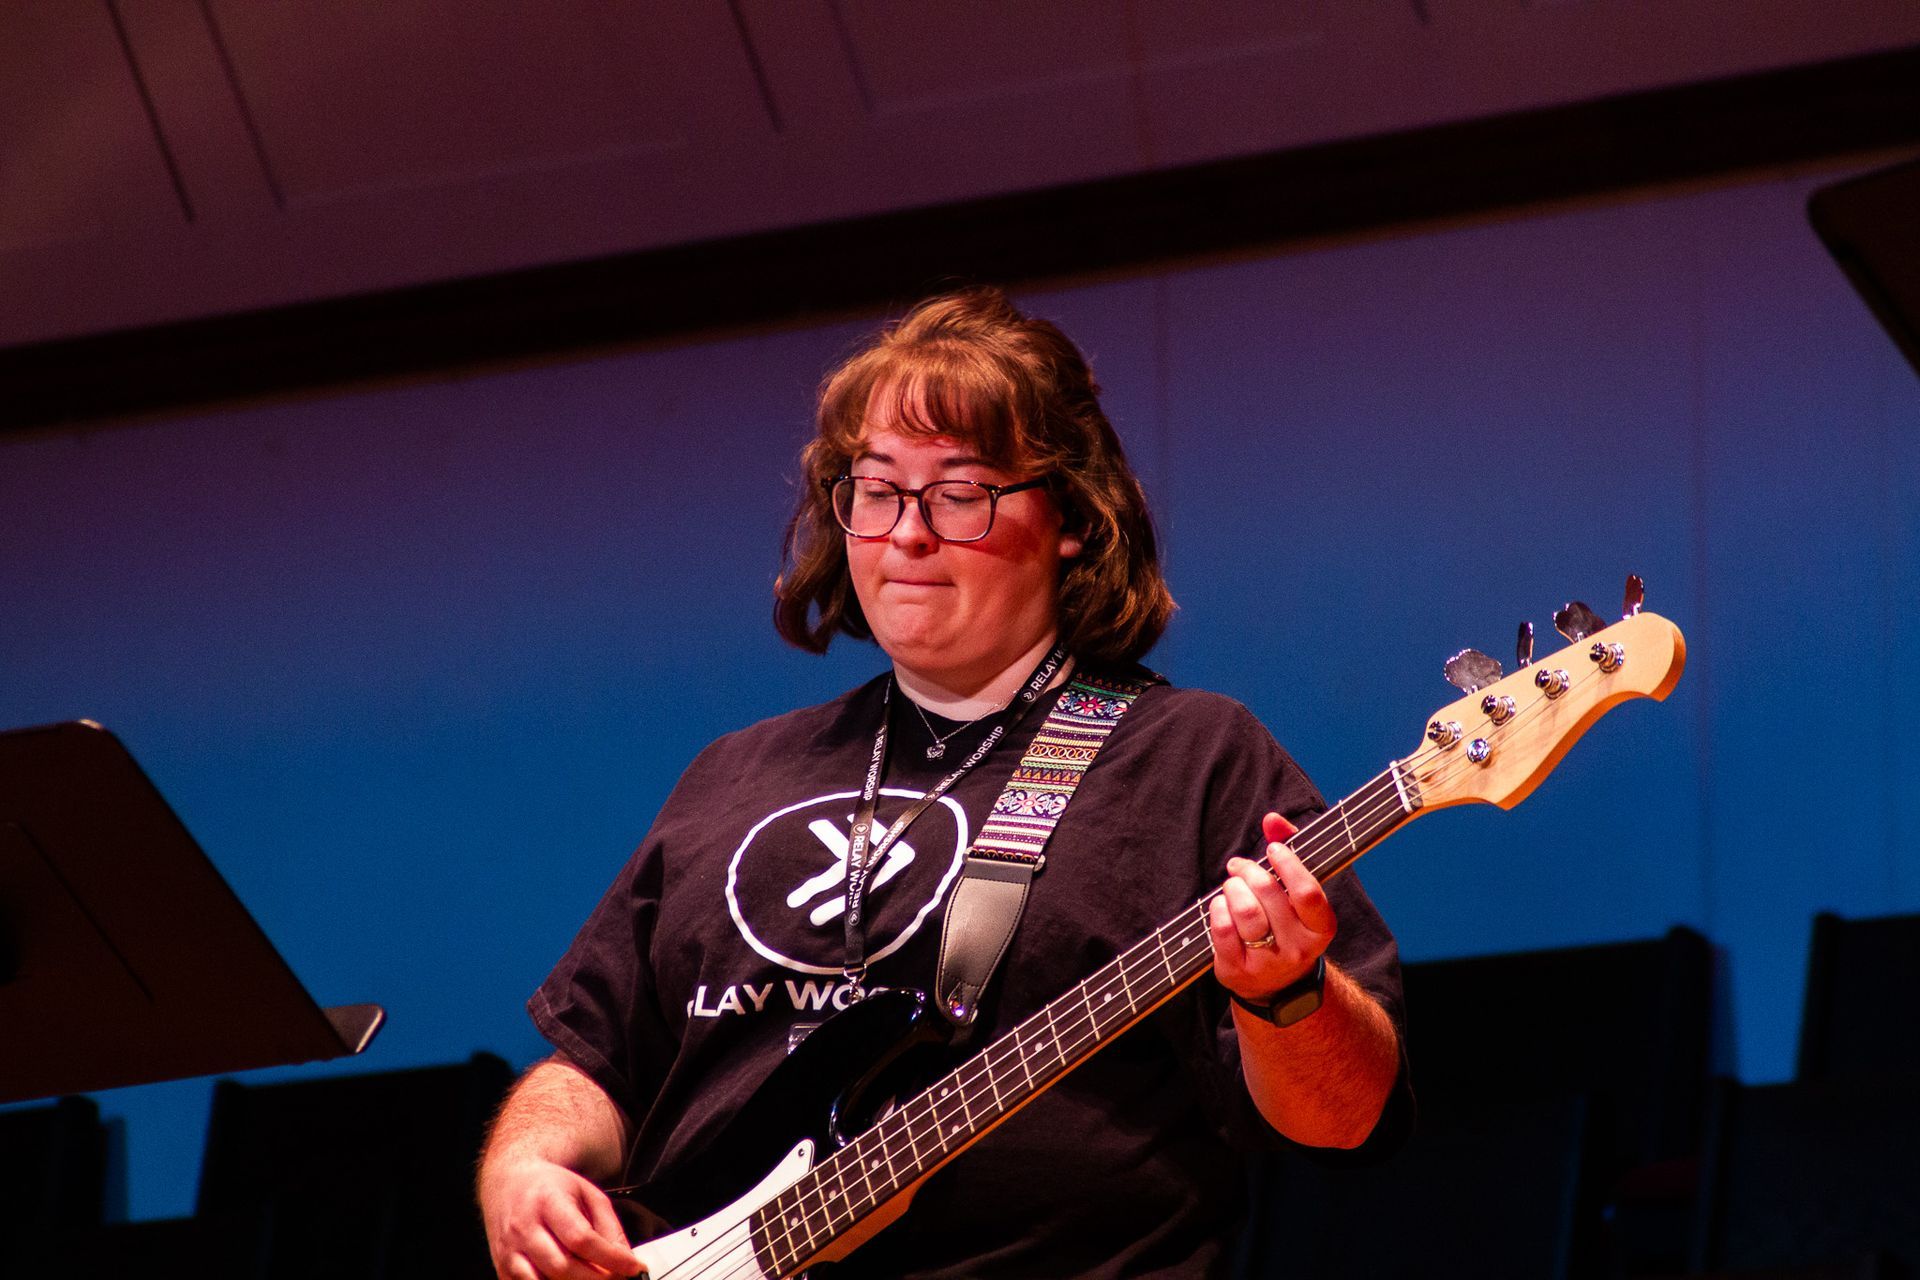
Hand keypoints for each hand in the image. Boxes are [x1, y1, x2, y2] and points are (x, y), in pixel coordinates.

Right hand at [480, 1156, 640, 1279]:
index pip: (581, 1238)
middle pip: (562, 1267)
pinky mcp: (502, 1269)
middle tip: (618, 1279)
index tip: (634, 1267)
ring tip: (596, 1279)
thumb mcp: (587, 1194)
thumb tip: (626, 1260)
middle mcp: (524, 1228)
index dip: (610, 1258)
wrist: (507, 1183)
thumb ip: (608, 1227)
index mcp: (548, 1202)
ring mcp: (509, 1252)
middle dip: (596, 1279)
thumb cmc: (551, 1188)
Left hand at [1208, 812, 1336, 1003]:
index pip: (1308, 892)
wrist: (1277, 985)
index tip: (1272, 849)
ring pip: (1245, 912)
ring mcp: (1269, 963)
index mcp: (1321, 927)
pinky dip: (1217, 909)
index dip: (1288, 864)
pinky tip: (1221, 905)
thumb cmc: (1286, 923)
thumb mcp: (1296, 893)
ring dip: (1232, 888)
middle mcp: (1299, 948)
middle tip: (1239, 865)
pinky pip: (1223, 930)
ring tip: (1231, 885)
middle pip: (1269, 895)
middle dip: (1248, 871)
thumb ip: (1290, 850)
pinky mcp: (1239, 971)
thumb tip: (1272, 819)